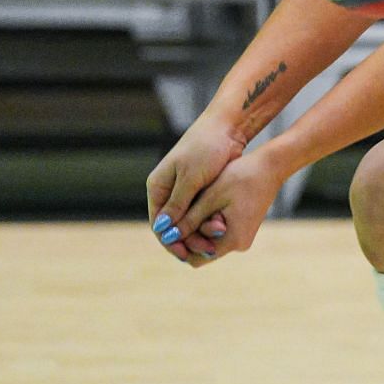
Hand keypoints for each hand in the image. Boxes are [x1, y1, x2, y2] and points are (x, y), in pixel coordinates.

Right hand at [147, 116, 242, 263]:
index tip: (185, 254)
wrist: (226, 129)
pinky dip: (207, 224)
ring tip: (213, 248)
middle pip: (172, 225)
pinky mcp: (202, 190)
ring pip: (188, 222)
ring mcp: (185, 191)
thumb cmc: (205, 149)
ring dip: (198, 235)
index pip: (158, 223)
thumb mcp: (190, 178)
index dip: (170, 241)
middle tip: (203, 254)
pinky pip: (201, 213)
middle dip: (186, 240)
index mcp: (158, 187)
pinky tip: (219, 235)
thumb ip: (178, 203)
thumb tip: (163, 228)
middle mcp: (168, 191)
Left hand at [164, 147, 286, 267]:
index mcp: (233, 240)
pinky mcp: (243, 228)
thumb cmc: (242, 177)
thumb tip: (166, 236)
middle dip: (186, 236)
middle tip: (178, 214)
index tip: (166, 229)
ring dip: (196, 227)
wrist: (271, 166)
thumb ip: (189, 219)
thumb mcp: (211, 197)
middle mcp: (239, 244)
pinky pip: (217, 232)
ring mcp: (242, 237)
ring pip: (208, 241)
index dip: (178, 247)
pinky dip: (206, 222)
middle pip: (201, 251)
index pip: (195, 258)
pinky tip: (203, 204)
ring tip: (194, 204)